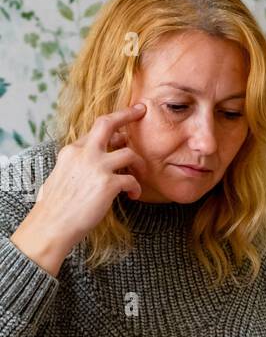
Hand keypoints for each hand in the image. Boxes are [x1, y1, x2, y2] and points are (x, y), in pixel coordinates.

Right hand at [11, 103, 145, 274]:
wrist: (52, 225)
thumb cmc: (56, 206)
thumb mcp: (61, 175)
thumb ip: (77, 164)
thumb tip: (94, 162)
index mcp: (71, 151)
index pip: (94, 131)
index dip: (112, 130)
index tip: (122, 128)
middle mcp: (84, 153)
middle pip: (107, 123)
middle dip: (127, 114)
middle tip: (141, 111)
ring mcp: (97, 167)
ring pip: (129, 153)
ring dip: (138, 164)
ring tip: (138, 175)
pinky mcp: (108, 184)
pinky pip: (132, 180)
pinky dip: (136, 188)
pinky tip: (133, 196)